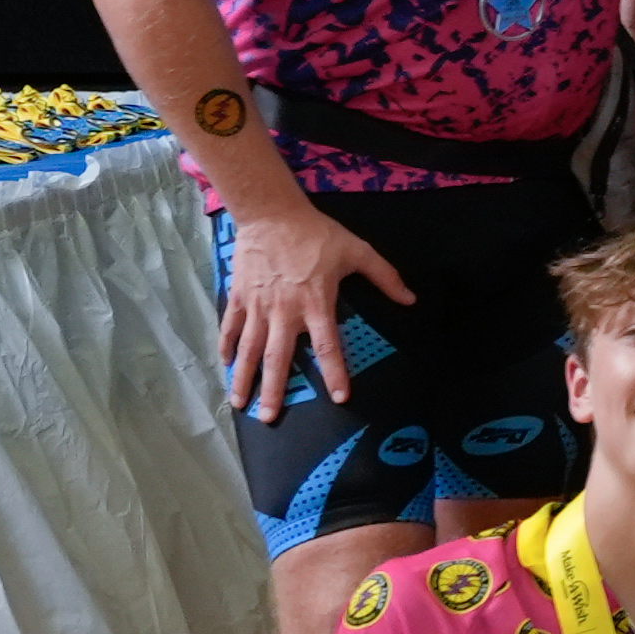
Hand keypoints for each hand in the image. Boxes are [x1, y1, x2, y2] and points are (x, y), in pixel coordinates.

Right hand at [217, 196, 415, 413]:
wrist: (271, 214)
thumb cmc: (317, 234)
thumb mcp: (357, 251)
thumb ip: (385, 277)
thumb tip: (410, 300)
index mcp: (316, 304)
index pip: (328, 346)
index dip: (335, 373)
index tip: (340, 398)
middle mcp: (284, 312)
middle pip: (278, 359)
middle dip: (274, 391)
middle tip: (270, 419)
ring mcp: (258, 306)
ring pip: (248, 349)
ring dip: (243, 378)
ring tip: (240, 404)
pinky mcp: (239, 297)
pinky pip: (230, 327)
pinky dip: (226, 346)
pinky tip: (225, 365)